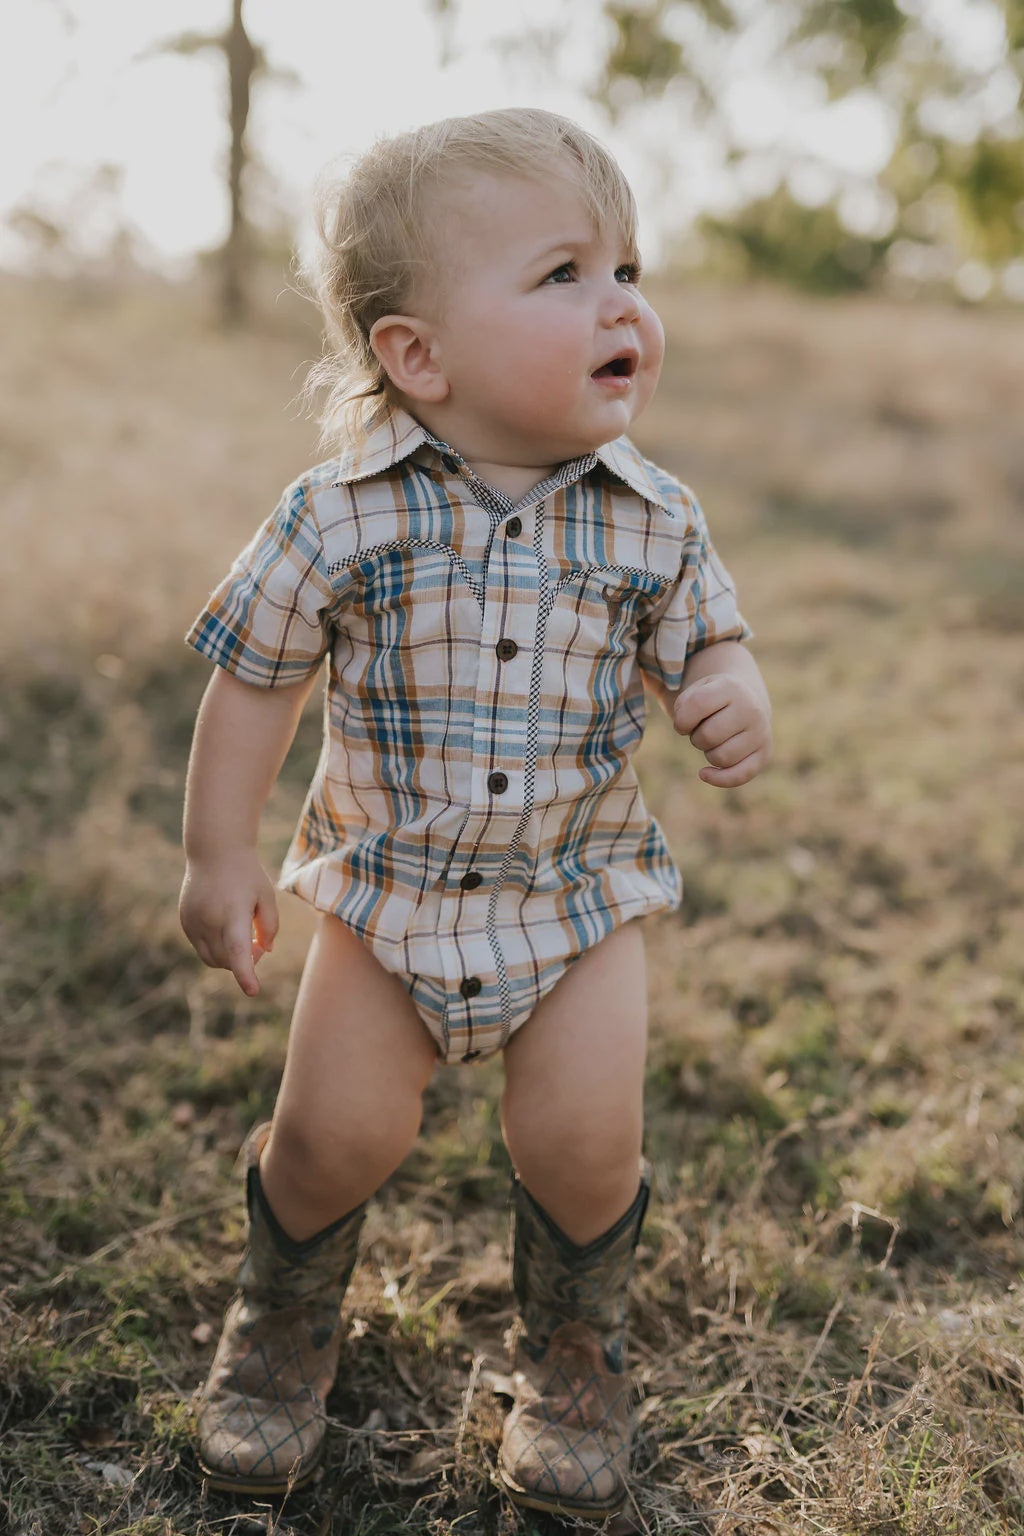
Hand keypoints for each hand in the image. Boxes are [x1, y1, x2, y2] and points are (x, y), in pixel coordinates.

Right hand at [179, 850, 278, 995]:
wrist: (214, 852)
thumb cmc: (246, 873)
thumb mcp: (266, 895)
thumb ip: (270, 925)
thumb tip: (265, 951)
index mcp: (233, 913)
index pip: (238, 951)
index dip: (245, 974)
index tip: (253, 990)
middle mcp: (209, 921)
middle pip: (228, 961)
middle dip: (245, 961)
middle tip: (259, 943)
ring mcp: (193, 923)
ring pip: (212, 959)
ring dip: (229, 958)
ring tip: (243, 937)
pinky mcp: (185, 922)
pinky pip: (201, 948)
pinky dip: (216, 948)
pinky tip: (225, 927)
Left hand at [672, 673, 771, 787]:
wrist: (747, 701)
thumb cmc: (713, 700)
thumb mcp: (695, 691)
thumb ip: (682, 705)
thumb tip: (681, 727)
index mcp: (731, 687)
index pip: (697, 705)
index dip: (681, 720)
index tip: (683, 723)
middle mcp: (751, 709)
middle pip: (708, 736)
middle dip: (696, 737)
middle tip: (703, 730)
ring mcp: (760, 732)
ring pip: (720, 757)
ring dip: (708, 753)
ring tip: (714, 740)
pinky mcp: (764, 754)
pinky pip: (739, 776)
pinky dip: (719, 779)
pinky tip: (704, 773)